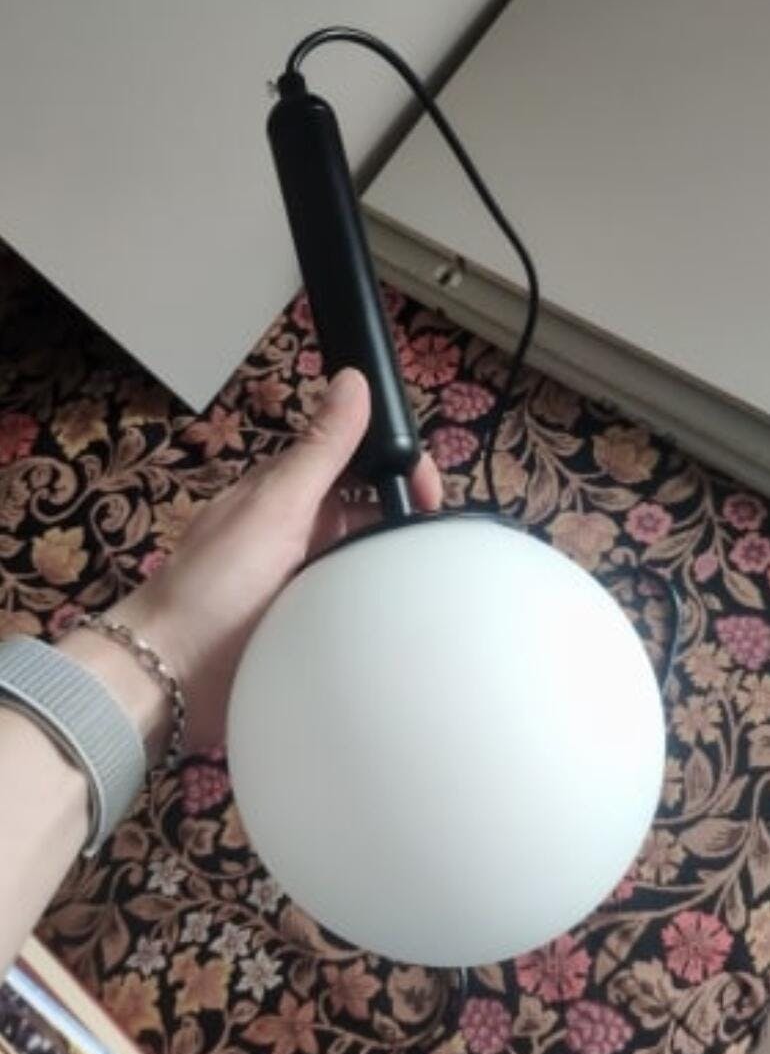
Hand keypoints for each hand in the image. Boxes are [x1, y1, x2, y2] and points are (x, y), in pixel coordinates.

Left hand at [106, 369, 441, 752]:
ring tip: (436, 584)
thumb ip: (319, 450)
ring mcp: (304, 582)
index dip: (399, 466)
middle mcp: (300, 533)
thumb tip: (354, 378)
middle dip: (406, 518)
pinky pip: (356, 608)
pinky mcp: (308, 627)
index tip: (433, 494)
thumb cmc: (216, 584)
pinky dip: (379, 609)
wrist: (170, 676)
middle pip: (369, 512)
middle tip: (443, 544)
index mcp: (289, 493)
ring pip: (365, 561)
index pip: (358, 460)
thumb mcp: (275, 508)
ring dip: (394, 566)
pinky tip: (408, 622)